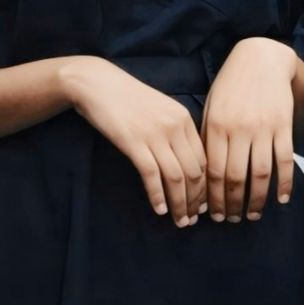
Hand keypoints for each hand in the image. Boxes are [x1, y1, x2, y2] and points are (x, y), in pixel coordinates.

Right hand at [62, 57, 205, 224]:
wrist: (97, 83)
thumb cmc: (128, 99)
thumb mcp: (160, 110)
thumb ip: (175, 132)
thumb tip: (185, 164)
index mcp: (184, 118)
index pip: (204, 159)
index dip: (206, 186)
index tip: (203, 204)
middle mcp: (174, 126)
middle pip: (194, 171)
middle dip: (196, 200)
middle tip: (193, 219)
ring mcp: (154, 134)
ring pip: (176, 177)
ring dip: (179, 203)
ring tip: (180, 221)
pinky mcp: (134, 142)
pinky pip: (151, 175)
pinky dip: (157, 196)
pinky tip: (159, 210)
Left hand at [202, 37, 298, 222]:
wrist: (261, 57)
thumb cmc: (231, 84)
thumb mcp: (212, 107)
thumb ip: (208, 138)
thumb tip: (206, 175)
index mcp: (216, 126)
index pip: (213, 173)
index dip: (213, 198)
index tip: (214, 214)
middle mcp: (239, 129)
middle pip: (236, 178)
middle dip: (232, 205)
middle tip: (231, 220)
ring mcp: (263, 128)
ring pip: (260, 174)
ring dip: (257, 200)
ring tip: (252, 215)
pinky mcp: (283, 125)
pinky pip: (285, 161)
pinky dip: (284, 184)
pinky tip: (281, 199)